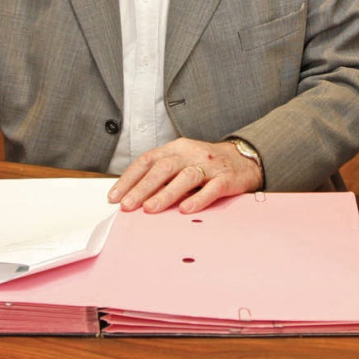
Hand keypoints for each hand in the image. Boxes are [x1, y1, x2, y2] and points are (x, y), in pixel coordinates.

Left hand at [108, 137, 262, 213]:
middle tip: (128, 205)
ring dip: (166, 194)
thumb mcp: (182, 161)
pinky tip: (186, 210)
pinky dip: (198, 199)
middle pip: (163, 168)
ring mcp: (209, 166)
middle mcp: (191, 154)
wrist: (244, 159)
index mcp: (176, 148)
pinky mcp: (226, 178)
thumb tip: (132, 195)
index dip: (129, 178)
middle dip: (143, 188)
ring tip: (150, 209)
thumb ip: (161, 175)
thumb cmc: (206, 164)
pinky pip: (211, 189)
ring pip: (185, 177)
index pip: (147, 160)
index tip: (115, 196)